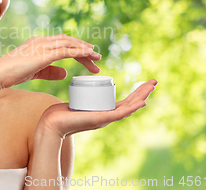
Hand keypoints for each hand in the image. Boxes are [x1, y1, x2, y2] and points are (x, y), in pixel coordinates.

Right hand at [0, 34, 101, 91]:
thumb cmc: (11, 74)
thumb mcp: (35, 72)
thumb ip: (51, 72)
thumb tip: (66, 73)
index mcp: (38, 43)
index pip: (61, 42)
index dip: (76, 47)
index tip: (87, 55)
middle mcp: (41, 41)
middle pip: (68, 41)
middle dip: (84, 48)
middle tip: (96, 58)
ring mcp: (42, 46)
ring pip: (69, 44)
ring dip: (85, 50)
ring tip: (97, 58)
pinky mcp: (43, 54)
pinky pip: (67, 51)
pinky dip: (80, 53)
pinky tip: (89, 57)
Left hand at [37, 79, 157, 138]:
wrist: (50, 124)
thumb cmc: (59, 114)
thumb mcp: (76, 103)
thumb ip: (80, 99)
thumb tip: (80, 92)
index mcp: (103, 112)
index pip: (123, 101)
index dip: (135, 93)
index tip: (145, 83)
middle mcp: (106, 116)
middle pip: (129, 103)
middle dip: (143, 92)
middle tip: (155, 81)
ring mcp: (105, 118)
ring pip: (128, 107)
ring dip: (142, 96)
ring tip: (152, 86)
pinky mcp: (100, 119)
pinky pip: (120, 113)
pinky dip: (132, 108)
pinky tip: (142, 102)